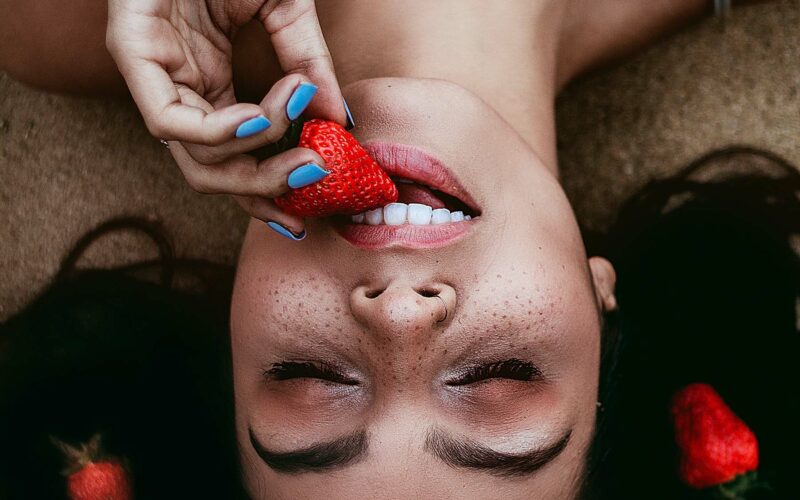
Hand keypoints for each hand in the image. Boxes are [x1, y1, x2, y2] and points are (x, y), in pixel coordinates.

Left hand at [106, 0, 347, 236]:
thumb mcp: (288, 14)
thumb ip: (311, 68)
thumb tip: (338, 123)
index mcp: (210, 84)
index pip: (234, 158)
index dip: (269, 189)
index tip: (307, 210)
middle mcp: (180, 90)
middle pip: (213, 174)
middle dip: (266, 187)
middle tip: (312, 175)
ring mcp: (153, 76)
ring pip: (195, 159)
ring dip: (259, 151)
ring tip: (298, 114)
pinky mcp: (132, 54)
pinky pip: (171, 122)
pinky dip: (223, 130)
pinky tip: (261, 115)